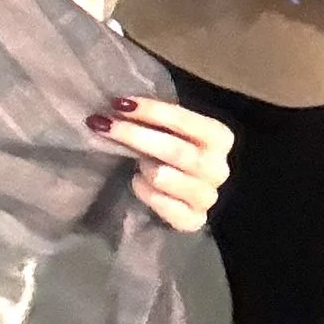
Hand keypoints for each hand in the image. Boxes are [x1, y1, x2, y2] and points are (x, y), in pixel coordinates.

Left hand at [89, 96, 232, 235]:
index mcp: (219, 137)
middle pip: (175, 150)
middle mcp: (219, 168)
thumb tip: (122, 103)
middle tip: (104, 125)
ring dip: (144, 167)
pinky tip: (137, 183)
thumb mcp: (169, 131)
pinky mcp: (194, 221)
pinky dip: (146, 194)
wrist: (176, 195)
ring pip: (166, 177)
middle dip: (136, 135)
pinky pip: (164, 207)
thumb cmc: (168, 153)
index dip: (152, 110)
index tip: (119, 103)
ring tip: (134, 162)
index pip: (186, 120)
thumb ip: (157, 118)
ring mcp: (208, 197)